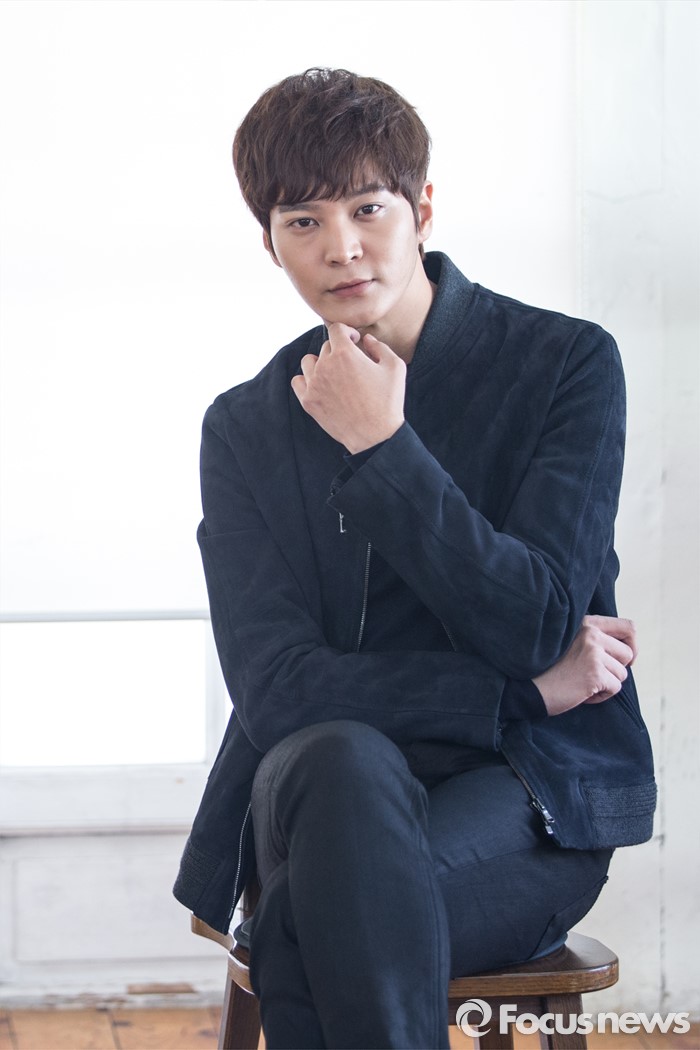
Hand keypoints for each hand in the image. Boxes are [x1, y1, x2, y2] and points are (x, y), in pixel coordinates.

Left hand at [290, 322, 405, 452]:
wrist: (375, 436)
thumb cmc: (388, 402)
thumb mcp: (395, 367)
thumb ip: (379, 347)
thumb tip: (366, 339)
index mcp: (345, 353)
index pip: (336, 329)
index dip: (347, 332)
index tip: (354, 342)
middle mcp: (325, 365)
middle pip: (326, 346)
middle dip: (339, 351)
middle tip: (352, 365)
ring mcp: (314, 384)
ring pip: (309, 361)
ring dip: (320, 363)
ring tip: (335, 374)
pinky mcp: (308, 401)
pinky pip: (298, 381)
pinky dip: (307, 380)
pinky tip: (321, 386)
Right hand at [534, 615, 636, 715]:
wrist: (529, 687)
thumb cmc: (550, 669)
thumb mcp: (573, 643)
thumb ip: (596, 640)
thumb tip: (629, 651)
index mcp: (587, 623)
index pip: (628, 627)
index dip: (632, 645)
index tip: (622, 659)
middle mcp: (591, 634)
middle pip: (628, 654)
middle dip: (616, 670)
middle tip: (594, 676)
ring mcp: (593, 652)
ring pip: (622, 674)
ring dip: (606, 684)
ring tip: (583, 683)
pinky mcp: (594, 672)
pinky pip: (615, 688)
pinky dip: (601, 696)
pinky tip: (582, 693)